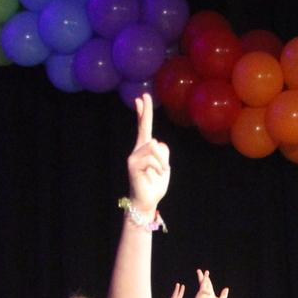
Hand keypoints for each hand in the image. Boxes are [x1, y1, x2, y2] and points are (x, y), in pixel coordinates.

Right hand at [127, 94, 169, 214]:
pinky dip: (159, 166)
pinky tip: (157, 174)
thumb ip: (163, 152)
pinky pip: (151, 158)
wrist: (147, 200)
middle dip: (145, 111)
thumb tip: (156, 143)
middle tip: (144, 96)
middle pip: (143, 127)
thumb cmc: (155, 184)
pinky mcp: (133, 165)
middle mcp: (137, 150)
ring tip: (162, 171)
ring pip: (153, 146)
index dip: (143, 113)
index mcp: (145, 149)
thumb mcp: (164, 165)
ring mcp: (134, 157)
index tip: (141, 99)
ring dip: (162, 160)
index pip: (144, 127)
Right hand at [193, 269, 229, 297]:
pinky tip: (209, 293)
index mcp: (210, 293)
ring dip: (203, 278)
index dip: (207, 278)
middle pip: (203, 282)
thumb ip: (224, 295)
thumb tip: (226, 288)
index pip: (208, 284)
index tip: (206, 272)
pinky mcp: (198, 297)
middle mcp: (205, 293)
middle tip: (199, 270)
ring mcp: (201, 295)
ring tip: (203, 273)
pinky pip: (202, 291)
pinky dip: (206, 291)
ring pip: (202, 284)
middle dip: (201, 276)